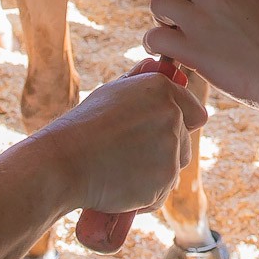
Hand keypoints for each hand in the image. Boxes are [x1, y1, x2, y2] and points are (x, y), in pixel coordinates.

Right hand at [35, 64, 206, 213]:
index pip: (195, 111)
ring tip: (119, 168)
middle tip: (128, 153)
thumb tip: (154, 64)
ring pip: (173, 168)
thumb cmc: (81, 127)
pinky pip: (160, 192)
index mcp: (161, 90)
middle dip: (165, 150)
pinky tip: (118, 184)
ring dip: (154, 173)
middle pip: (184, 141)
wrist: (63, 162)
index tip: (161, 131)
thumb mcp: (109, 93)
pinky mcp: (163, 182)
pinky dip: (143, 194)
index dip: (180, 122)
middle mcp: (172, 117)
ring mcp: (171, 151)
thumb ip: (138, 81)